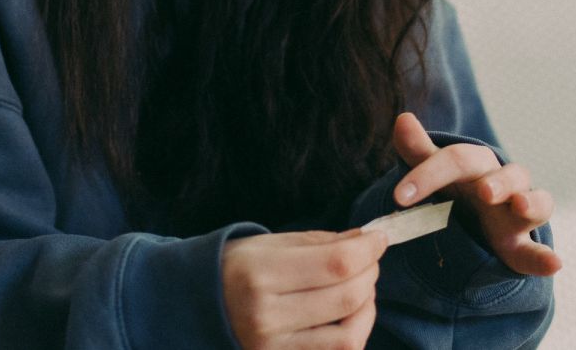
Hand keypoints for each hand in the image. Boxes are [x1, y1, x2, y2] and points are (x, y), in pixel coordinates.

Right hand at [222, 228, 388, 348]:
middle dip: (370, 273)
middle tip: (369, 259)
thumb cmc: (236, 269)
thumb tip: (365, 241)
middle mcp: (266, 315)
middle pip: (347, 297)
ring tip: (362, 288)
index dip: (368, 250)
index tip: (379, 238)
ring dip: (368, 307)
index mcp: (259, 274)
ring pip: (349, 335)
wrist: (196, 308)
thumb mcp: (268, 244)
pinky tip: (351, 314)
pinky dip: (355, 332)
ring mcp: (274, 347)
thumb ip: (319, 243)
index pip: (335, 263)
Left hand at [390, 112, 561, 276]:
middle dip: (498, 182)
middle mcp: (505, 185)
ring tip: (521, 206)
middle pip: (510, 176)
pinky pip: (536, 252)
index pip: (458, 161)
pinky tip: (554, 263)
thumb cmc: (455, 188)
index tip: (399, 197)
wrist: (473, 217)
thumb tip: (403, 118)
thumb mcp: (435, 171)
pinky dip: (545, 258)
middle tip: (483, 191)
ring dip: (532, 204)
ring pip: (539, 203)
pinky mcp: (520, 247)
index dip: (427, 176)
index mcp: (479, 165)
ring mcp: (518, 216)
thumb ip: (418, 150)